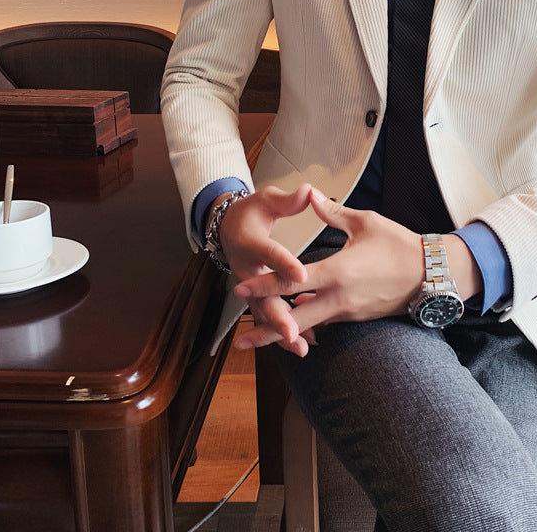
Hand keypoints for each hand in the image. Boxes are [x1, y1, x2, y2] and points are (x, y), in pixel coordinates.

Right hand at [216, 184, 312, 354]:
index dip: (283, 264)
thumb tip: (309, 191)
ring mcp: (249, 287)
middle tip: (293, 330)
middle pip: (261, 295)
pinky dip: (281, 332)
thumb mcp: (265, 200)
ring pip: (263, 313)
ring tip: (301, 345)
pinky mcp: (255, 297)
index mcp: (250, 242)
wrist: (227, 229)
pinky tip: (303, 343)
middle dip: (277, 314)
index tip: (301, 274)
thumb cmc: (251, 214)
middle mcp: (247, 270)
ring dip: (279, 331)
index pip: (268, 254)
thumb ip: (287, 200)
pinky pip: (267, 317)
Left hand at [232, 188, 481, 352]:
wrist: (432, 274)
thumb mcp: (365, 222)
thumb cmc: (399, 244)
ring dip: (285, 329)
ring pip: (310, 324)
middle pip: (295, 319)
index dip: (265, 286)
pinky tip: (295, 322)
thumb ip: (332, 212)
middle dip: (266, 331)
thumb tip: (309, 194)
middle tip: (240, 340)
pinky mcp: (357, 317)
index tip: (240, 291)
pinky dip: (308, 323)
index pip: (293, 282)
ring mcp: (349, 312)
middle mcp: (340, 298)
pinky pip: (326, 321)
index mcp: (338, 272)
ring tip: (259, 335)